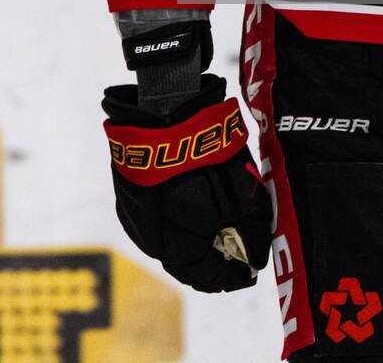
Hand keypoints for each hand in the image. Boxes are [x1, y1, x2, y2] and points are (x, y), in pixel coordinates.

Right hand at [103, 74, 270, 292]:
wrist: (164, 107)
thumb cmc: (206, 149)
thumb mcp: (240, 190)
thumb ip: (249, 230)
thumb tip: (253, 261)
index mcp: (175, 236)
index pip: (206, 275)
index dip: (231, 276)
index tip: (249, 272)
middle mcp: (149, 234)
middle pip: (185, 265)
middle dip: (212, 263)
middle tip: (236, 255)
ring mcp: (135, 216)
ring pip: (169, 247)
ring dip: (193, 247)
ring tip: (219, 235)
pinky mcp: (129, 199)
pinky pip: (155, 227)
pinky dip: (176, 228)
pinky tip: (192, 217)